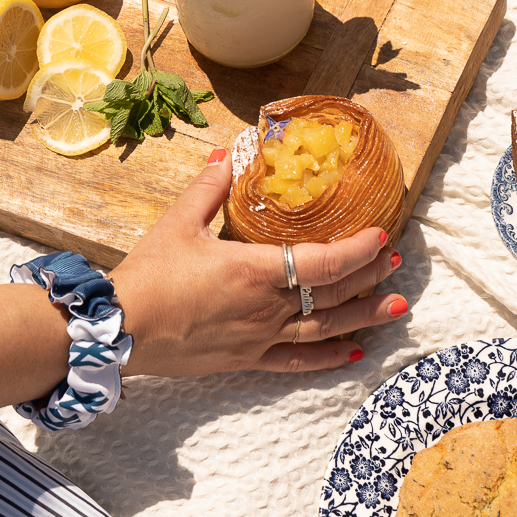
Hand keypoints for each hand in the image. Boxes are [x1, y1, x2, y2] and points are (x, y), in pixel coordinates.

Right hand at [111, 148, 408, 377]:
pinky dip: (330, 358)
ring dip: (365, 316)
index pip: (324, 262)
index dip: (358, 250)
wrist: (118, 330)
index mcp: (254, 271)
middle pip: (334, 294)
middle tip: (396, 261)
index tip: (380, 236)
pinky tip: (355, 352)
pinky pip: (299, 362)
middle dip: (369, 276)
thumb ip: (209, 188)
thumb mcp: (178, 223)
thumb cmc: (148, 276)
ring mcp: (261, 339)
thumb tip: (229, 154)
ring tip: (398, 306)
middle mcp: (267, 308)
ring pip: (326, 329)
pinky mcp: (248, 361)